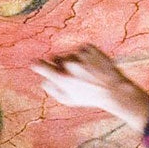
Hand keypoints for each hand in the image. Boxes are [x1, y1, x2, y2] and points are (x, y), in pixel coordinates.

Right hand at [31, 45, 148, 131]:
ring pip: (70, 54)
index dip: (37, 64)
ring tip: (87, 73)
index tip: (34, 63)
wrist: (114, 90)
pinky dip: (85, 55)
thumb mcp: (69, 100)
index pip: (42, 66)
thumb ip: (52, 90)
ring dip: (75, 60)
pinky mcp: (89, 47)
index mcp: (62, 78)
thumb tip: (43, 80)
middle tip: (73, 74)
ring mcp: (79, 55)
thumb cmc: (90, 97)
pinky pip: (81, 49)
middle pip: (55, 58)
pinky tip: (93, 65)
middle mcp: (69, 64)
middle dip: (60, 63)